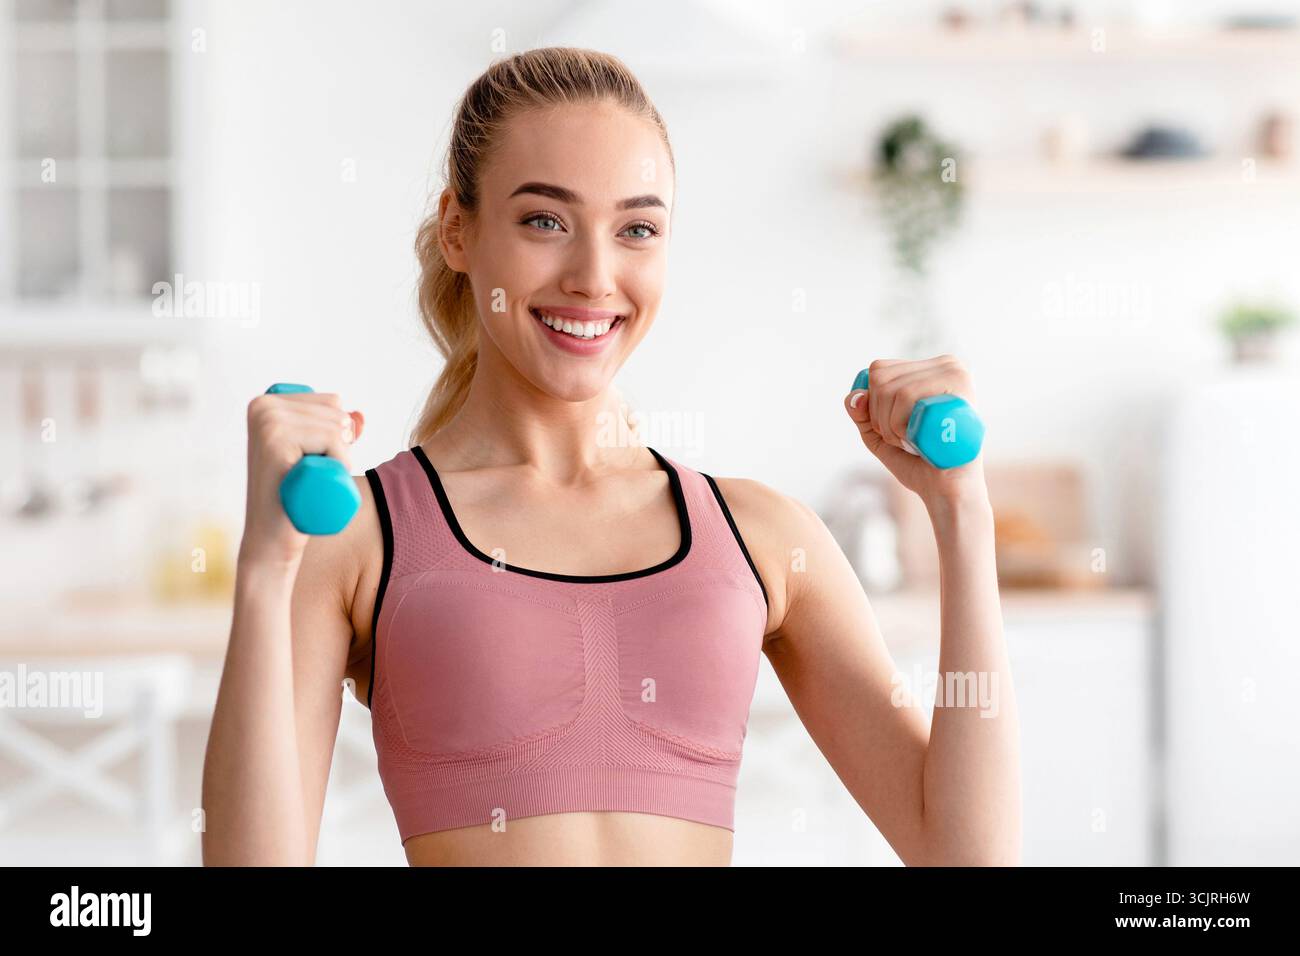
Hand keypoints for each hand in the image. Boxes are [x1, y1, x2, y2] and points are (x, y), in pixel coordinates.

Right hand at [239, 391, 363, 568]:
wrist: (271, 540)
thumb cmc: (296, 498)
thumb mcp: (315, 455)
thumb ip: (335, 430)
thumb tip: (360, 416)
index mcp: (267, 402)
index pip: (332, 401)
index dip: (338, 434)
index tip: (310, 462)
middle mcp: (262, 406)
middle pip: (337, 414)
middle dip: (339, 448)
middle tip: (307, 477)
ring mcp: (266, 423)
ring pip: (337, 429)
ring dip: (338, 460)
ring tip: (307, 481)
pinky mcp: (275, 444)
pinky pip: (333, 440)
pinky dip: (338, 463)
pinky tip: (310, 482)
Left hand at [843, 354, 987, 506]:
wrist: (948, 492)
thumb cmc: (919, 462)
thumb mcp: (880, 434)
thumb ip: (861, 413)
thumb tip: (855, 396)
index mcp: (931, 369)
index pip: (879, 369)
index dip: (874, 405)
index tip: (896, 430)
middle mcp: (948, 364)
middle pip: (881, 377)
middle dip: (881, 418)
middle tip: (905, 440)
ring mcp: (957, 373)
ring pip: (893, 389)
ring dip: (891, 427)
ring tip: (914, 442)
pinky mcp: (961, 387)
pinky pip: (906, 396)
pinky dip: (899, 425)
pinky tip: (918, 440)